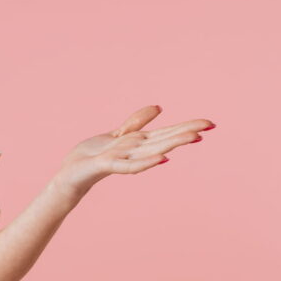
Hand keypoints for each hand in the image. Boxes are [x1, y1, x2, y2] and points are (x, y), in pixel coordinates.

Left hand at [54, 105, 214, 195]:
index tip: (210, 123)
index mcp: (138, 142)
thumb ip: (137, 123)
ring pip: (152, 151)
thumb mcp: (117, 134)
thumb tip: (160, 107)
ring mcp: (123, 159)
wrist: (71, 173)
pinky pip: (130, 166)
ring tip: (194, 138)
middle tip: (210, 126)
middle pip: (164, 140)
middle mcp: (135, 151)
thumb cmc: (94, 155)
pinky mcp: (107, 165)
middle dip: (186, 132)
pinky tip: (162, 159)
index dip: (187, 127)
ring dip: (172, 144)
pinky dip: (146, 163)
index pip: (167, 133)